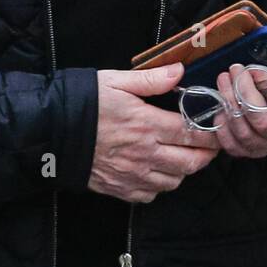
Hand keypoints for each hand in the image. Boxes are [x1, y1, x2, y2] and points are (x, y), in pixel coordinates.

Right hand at [89, 62, 220, 204]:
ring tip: (182, 156)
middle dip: (206, 154)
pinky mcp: (120, 189)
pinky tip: (156, 170)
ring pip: (174, 181)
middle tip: (209, 145)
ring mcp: (133, 175)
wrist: (50, 133)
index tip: (216, 127)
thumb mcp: (115, 81)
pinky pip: (151, 195)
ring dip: (184, 170)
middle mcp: (144, 154)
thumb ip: (151, 79)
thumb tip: (179, 71)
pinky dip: (160, 185)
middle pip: (191, 162)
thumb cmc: (82, 104)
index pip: (192, 133)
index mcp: (147, 124)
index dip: (210, 132)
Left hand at [207, 11, 266, 158]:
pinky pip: (235, 147)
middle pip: (264, 122)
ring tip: (222, 81)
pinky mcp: (252, 151)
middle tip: (233, 70)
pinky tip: (220, 107)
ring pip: (247, 134)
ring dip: (230, 106)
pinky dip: (224, 128)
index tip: (255, 69)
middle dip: (244, 94)